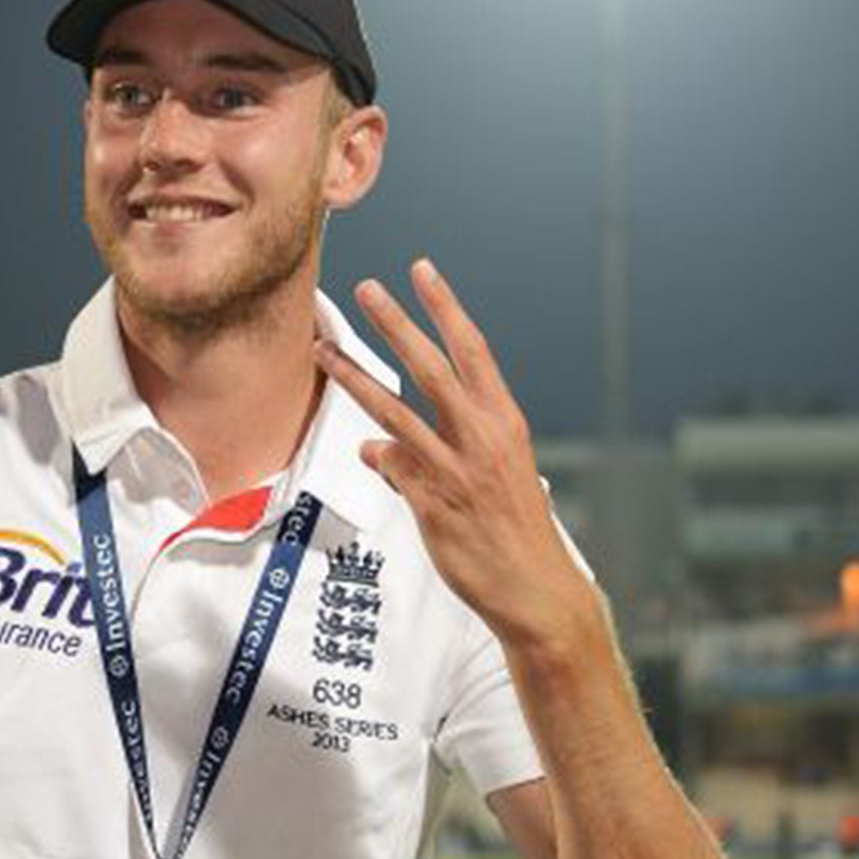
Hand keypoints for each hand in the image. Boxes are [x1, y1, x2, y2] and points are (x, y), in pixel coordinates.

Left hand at [315, 259, 598, 653]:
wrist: (534, 589)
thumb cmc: (515, 530)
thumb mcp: (494, 476)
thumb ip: (438, 454)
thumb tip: (377, 450)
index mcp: (504, 421)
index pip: (472, 350)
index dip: (445, 308)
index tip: (423, 270)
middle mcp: (482, 438)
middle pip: (430, 367)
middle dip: (396, 323)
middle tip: (366, 288)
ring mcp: (455, 470)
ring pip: (394, 412)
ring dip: (355, 377)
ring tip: (323, 349)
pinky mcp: (432, 504)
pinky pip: (393, 469)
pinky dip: (378, 456)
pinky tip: (367, 451)